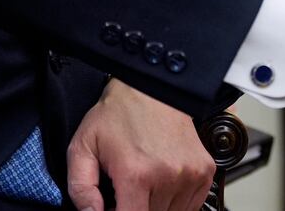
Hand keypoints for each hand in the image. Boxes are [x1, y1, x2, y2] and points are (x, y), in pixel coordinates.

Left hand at [65, 79, 215, 210]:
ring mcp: (190, 174)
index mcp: (136, 175)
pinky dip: (176, 202)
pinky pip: (192, 205)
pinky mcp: (204, 170)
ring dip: (156, 207)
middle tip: (126, 193)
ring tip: (145, 186)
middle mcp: (168, 176)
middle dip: (135, 209)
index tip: (115, 206)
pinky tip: (163, 184)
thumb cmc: (119, 114)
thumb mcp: (82, 146)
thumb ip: (80, 188)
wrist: (154, 87)